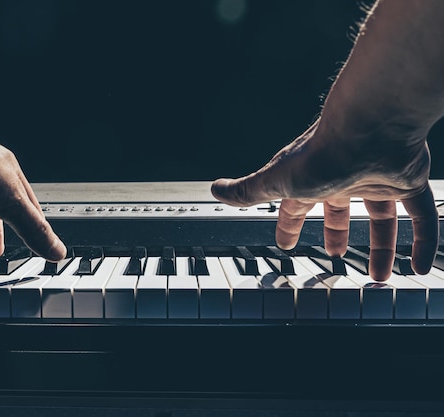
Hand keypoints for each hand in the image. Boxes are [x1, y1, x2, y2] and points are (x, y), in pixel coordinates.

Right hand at [211, 120, 438, 280]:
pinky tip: (421, 264)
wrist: (369, 128)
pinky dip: (423, 241)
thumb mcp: (276, 181)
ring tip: (381, 274)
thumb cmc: (321, 153)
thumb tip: (216, 189)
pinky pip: (420, 216)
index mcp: (310, 180)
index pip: (297, 206)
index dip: (290, 225)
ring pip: (381, 217)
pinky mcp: (407, 181)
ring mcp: (376, 179)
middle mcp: (342, 178)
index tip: (287, 242)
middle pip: (340, 211)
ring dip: (381, 247)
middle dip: (337, 233)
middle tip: (336, 253)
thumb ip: (247, 190)